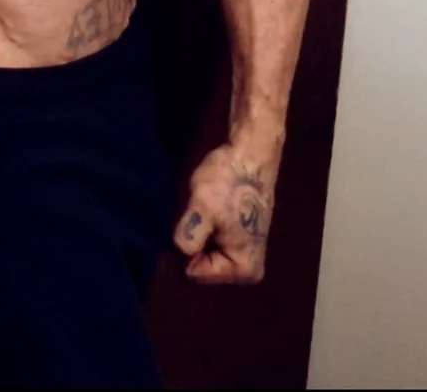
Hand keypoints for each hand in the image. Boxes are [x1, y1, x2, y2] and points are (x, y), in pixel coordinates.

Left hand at [173, 143, 273, 284]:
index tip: (194, 218)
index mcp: (243, 270)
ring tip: (204, 208)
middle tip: (198, 213)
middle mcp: (246, 270)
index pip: (194, 272)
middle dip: (192, 240)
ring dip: (197, 231)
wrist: (249, 153)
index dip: (187, 245)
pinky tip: (208, 207)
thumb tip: (177, 253)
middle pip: (199, 265)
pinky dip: (204, 225)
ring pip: (202, 251)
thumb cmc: (228, 181)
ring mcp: (243, 254)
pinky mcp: (238, 238)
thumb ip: (189, 236)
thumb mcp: (203, 207)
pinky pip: (210, 241)